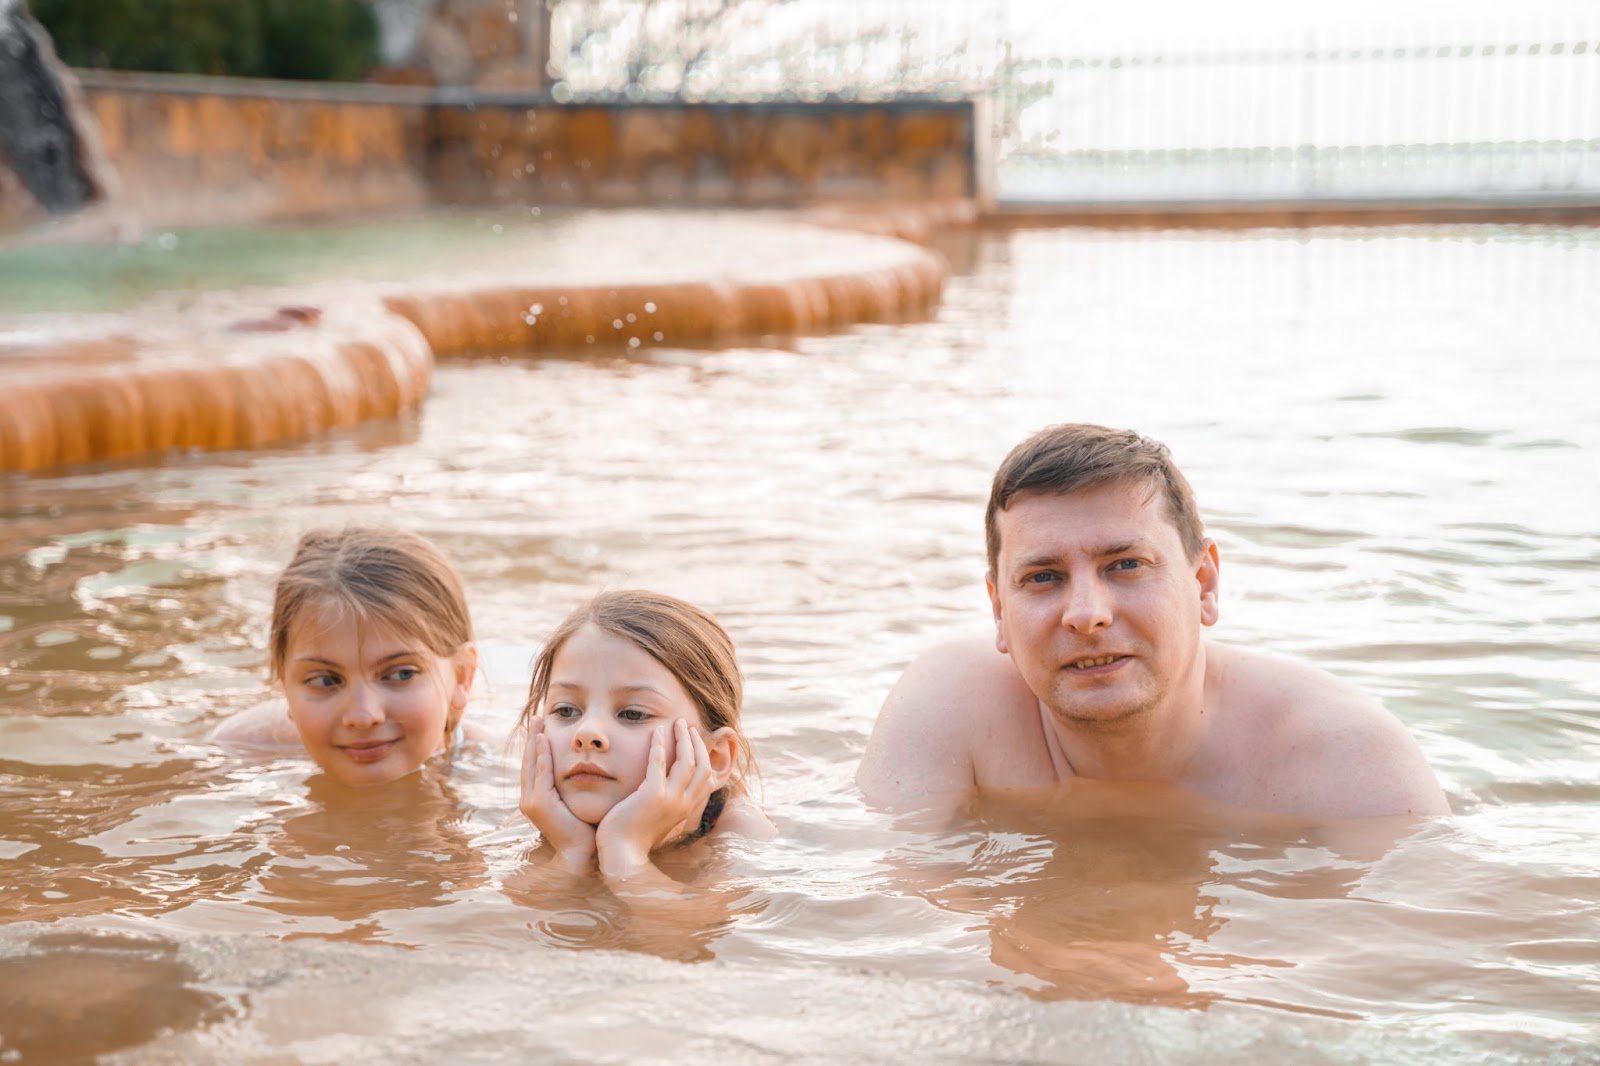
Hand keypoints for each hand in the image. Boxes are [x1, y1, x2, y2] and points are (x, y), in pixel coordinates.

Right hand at [519, 717, 595, 871]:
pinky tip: (543, 739)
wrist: (583, 853)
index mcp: (539, 799)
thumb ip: (576, 785)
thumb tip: (589, 768)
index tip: (543, 727)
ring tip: (537, 721)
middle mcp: (530, 799)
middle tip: (537, 717)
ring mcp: (531, 802)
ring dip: (534, 741)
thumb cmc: (587, 829)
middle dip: (532, 738)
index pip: (536, 766)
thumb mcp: (578, 802)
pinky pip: (540, 773)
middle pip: (529, 761)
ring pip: (531, 764)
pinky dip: (541, 755)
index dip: (537, 746)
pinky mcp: (539, 803)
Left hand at [595, 719, 715, 879]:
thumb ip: (667, 805)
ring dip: (683, 738)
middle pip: (702, 766)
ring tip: (678, 723)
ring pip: (687, 761)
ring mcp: (670, 799)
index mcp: (686, 809)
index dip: (705, 756)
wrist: (621, 856)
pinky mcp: (652, 795)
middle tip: (688, 726)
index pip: (708, 779)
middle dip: (697, 743)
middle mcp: (684, 804)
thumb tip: (668, 792)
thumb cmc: (634, 838)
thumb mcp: (658, 820)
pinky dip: (660, 744)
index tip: (696, 740)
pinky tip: (658, 731)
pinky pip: (659, 763)